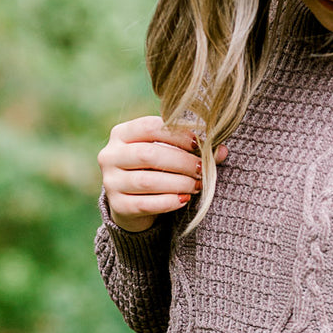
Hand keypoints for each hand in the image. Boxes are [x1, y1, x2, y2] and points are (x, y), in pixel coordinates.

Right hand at [98, 115, 228, 232]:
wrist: (131, 202)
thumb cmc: (154, 170)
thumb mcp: (167, 154)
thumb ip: (190, 149)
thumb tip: (222, 151)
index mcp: (121, 134)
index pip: (149, 127)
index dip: (176, 134)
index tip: (198, 143)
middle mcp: (110, 155)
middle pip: (148, 154)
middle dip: (180, 161)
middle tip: (201, 168)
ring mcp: (111, 181)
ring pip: (147, 181)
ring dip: (177, 182)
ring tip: (197, 185)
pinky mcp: (118, 205)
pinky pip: (145, 204)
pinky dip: (168, 202)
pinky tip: (184, 199)